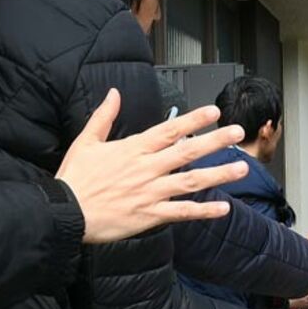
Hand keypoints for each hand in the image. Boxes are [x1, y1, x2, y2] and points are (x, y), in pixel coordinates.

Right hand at [57, 91, 248, 242]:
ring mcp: (151, 192)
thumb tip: (113, 93)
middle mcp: (147, 168)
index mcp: (133, 149)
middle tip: (238, 133)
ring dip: (218, 174)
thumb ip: (104, 117)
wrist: (65, 212)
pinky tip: (223, 208)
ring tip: (242, 168)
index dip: (194, 120)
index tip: (214, 112)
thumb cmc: (75, 179)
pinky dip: (203, 211)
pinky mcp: (150, 215)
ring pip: (191, 181)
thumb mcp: (86, 142)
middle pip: (187, 152)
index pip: (169, 130)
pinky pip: (182, 212)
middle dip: (215, 141)